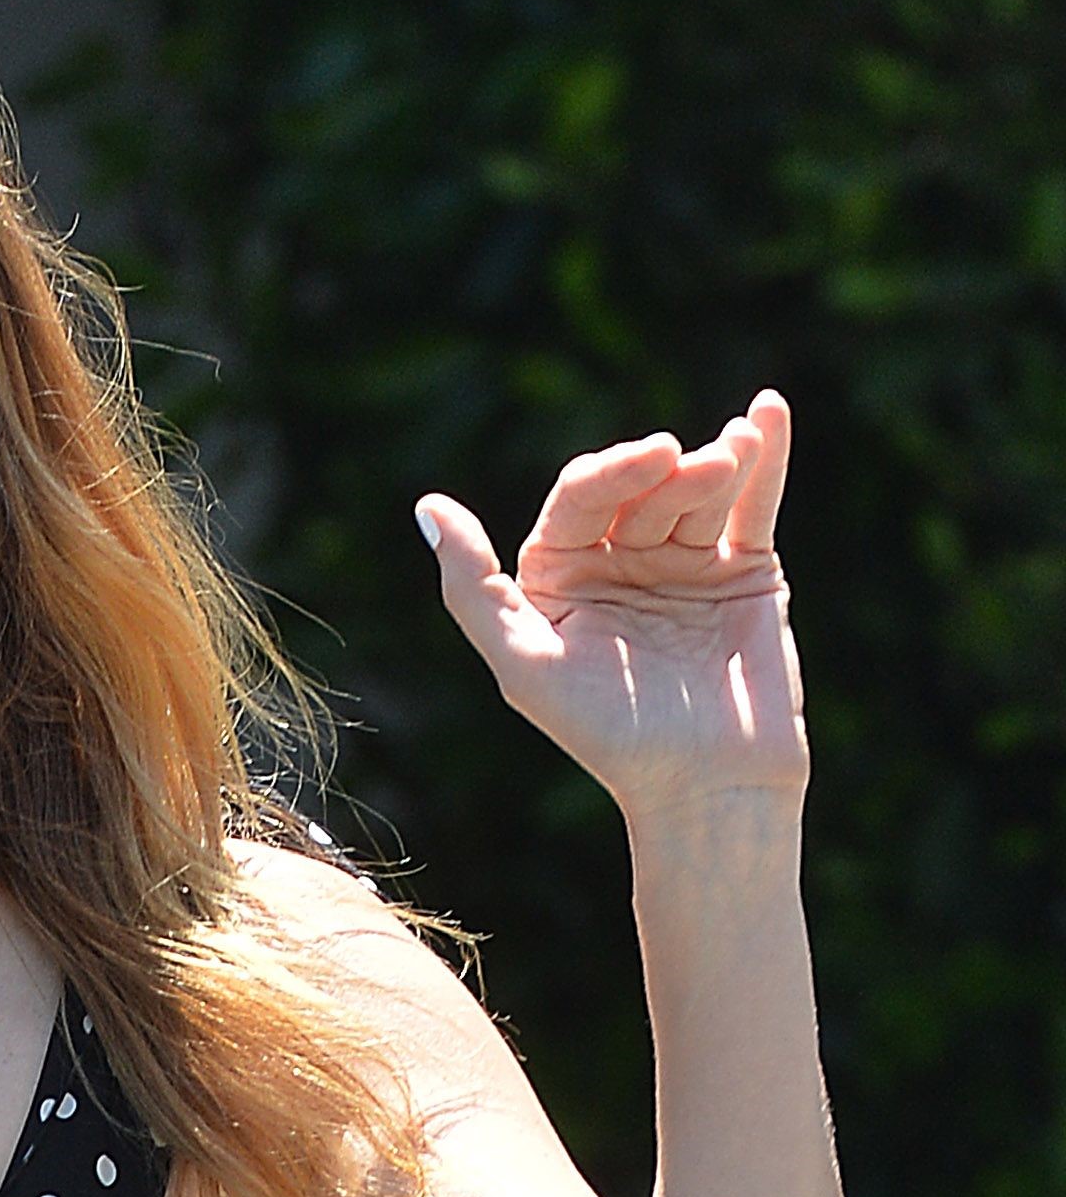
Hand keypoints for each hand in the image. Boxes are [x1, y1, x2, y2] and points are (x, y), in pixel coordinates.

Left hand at [416, 391, 806, 824]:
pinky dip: (767, 457)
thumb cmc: (607, 735)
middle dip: (667, 474)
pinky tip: (769, 411)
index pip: (580, 500)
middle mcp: (619, 561)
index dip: (612, 472)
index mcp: (561, 575)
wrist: (706, 785)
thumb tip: (428, 506)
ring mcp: (685, 562)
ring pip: (699, 492)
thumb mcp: (523, 663)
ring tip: (732, 453)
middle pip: (642, 490)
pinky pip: (756, 504)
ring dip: (718, 464)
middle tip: (694, 470)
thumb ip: (472, 588)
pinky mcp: (746, 572)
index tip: (652, 460)